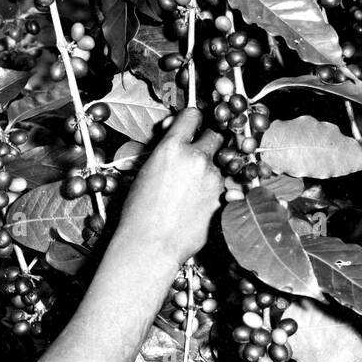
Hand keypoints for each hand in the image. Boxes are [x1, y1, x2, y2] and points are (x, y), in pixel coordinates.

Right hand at [117, 108, 224, 263]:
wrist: (150, 246)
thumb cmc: (138, 214)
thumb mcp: (144, 172)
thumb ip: (164, 150)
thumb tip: (174, 136)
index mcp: (172, 148)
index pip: (192, 115)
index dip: (193, 119)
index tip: (193, 126)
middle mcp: (197, 158)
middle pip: (215, 135)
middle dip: (208, 143)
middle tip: (197, 156)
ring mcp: (213, 179)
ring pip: (220, 165)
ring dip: (210, 173)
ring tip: (192, 191)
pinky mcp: (222, 199)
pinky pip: (223, 189)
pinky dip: (213, 194)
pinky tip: (196, 206)